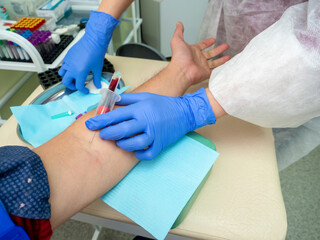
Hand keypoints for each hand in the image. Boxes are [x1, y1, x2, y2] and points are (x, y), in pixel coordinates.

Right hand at [58, 11, 118, 93]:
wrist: (93, 41)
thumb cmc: (96, 54)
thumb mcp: (97, 69)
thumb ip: (96, 79)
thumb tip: (98, 86)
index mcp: (79, 73)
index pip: (78, 86)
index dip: (83, 90)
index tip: (86, 90)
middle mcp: (71, 68)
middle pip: (66, 81)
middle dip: (71, 86)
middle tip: (77, 86)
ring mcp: (68, 62)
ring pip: (62, 73)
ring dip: (67, 77)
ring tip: (74, 77)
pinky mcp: (67, 56)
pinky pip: (63, 65)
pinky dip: (66, 69)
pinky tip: (74, 68)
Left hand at [85, 88, 214, 159]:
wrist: (184, 112)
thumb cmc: (163, 104)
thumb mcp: (145, 96)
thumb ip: (127, 99)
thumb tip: (111, 99)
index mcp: (141, 109)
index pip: (116, 115)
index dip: (101, 120)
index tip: (90, 124)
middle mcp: (147, 122)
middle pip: (122, 131)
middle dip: (108, 133)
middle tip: (102, 135)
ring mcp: (155, 134)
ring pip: (134, 144)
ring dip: (123, 144)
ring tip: (119, 142)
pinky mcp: (161, 144)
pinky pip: (148, 154)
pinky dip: (139, 155)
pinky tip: (135, 151)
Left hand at [170, 22, 229, 84]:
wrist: (182, 70)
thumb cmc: (179, 57)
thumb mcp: (177, 40)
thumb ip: (179, 31)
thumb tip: (178, 23)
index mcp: (193, 51)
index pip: (202, 46)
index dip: (207, 43)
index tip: (213, 40)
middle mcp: (198, 59)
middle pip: (211, 53)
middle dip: (218, 49)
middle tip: (225, 46)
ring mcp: (203, 66)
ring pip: (215, 62)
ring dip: (222, 59)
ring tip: (229, 56)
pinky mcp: (207, 73)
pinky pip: (216, 70)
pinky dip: (222, 67)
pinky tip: (227, 64)